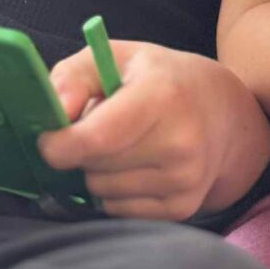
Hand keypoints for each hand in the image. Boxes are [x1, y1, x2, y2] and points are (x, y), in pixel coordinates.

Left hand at [38, 42, 269, 220]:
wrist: (222, 113)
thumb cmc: (159, 80)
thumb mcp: (118, 57)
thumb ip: (74, 76)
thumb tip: (53, 110)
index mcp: (162, 96)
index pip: (98, 137)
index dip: (60, 144)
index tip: (47, 139)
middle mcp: (179, 142)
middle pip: (94, 166)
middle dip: (82, 151)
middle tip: (99, 129)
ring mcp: (185, 180)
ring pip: (101, 192)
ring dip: (97, 172)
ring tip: (123, 146)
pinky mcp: (183, 208)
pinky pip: (118, 210)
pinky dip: (114, 192)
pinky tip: (136, 167)